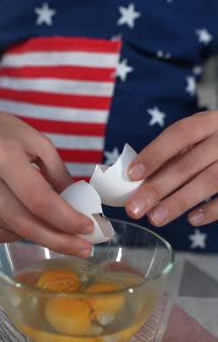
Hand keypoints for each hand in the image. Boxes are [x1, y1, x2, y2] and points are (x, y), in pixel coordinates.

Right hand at [0, 82, 92, 255]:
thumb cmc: (0, 129)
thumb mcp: (35, 140)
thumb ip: (57, 172)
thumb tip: (77, 203)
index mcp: (3, 156)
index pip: (38, 199)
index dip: (65, 219)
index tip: (87, 227)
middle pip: (24, 223)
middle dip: (59, 241)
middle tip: (84, 249)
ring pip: (10, 230)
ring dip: (41, 238)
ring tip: (63, 238)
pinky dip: (16, 236)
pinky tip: (32, 230)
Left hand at [126, 111, 217, 226]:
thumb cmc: (217, 145)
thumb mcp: (201, 139)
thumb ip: (174, 155)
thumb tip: (138, 180)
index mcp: (210, 122)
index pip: (180, 133)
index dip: (155, 153)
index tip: (132, 174)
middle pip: (189, 163)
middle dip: (158, 187)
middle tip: (135, 208)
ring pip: (209, 181)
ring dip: (179, 202)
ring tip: (156, 218)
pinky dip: (210, 210)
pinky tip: (192, 219)